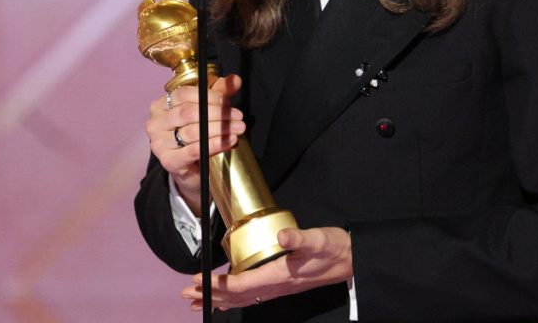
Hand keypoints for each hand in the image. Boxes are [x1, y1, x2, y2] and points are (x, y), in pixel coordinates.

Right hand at [145, 74, 244, 215]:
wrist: (189, 169)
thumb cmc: (195, 135)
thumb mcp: (206, 111)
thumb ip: (219, 94)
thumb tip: (235, 79)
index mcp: (161, 105)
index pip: (184, 94)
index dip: (208, 96)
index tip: (228, 102)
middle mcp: (155, 123)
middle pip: (189, 113)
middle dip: (217, 114)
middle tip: (238, 117)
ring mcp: (159, 143)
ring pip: (193, 132)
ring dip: (220, 129)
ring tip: (238, 129)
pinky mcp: (168, 161)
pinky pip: (194, 150)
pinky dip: (215, 145)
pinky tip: (229, 141)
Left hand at [182, 227, 352, 311]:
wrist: (352, 260)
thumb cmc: (334, 248)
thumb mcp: (318, 239)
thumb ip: (299, 238)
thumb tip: (282, 235)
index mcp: (279, 275)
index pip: (242, 284)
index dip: (218, 283)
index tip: (198, 279)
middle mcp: (276, 286)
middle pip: (237, 295)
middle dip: (210, 294)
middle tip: (186, 293)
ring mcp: (279, 289)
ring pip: (243, 299)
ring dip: (218, 300)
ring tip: (196, 302)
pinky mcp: (282, 286)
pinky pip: (252, 297)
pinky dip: (234, 299)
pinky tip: (226, 301)